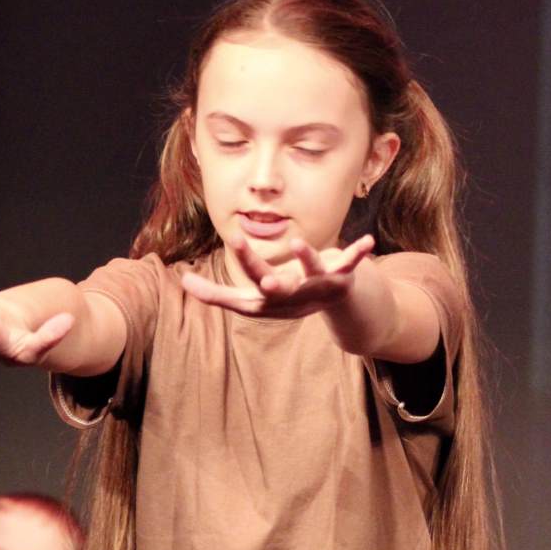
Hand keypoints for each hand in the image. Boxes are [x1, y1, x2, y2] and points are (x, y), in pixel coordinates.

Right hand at [181, 235, 374, 318]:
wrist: (333, 308)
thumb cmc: (285, 298)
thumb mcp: (249, 300)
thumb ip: (216, 294)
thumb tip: (183, 281)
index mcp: (266, 301)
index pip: (240, 290)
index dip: (221, 283)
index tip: (193, 269)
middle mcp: (290, 297)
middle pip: (270, 284)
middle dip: (254, 267)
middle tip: (237, 245)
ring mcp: (316, 287)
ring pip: (310, 273)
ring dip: (306, 259)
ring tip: (300, 243)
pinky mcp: (340, 277)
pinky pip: (349, 265)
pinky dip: (357, 254)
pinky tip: (367, 242)